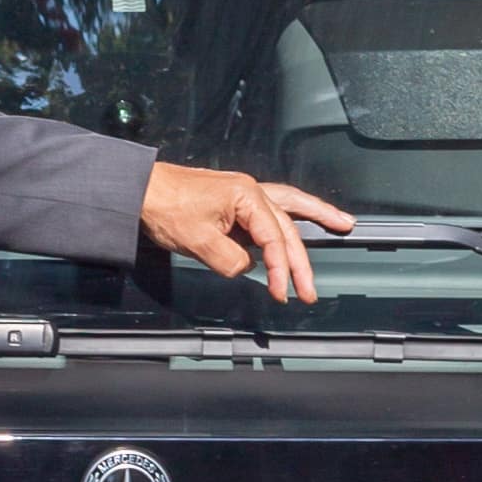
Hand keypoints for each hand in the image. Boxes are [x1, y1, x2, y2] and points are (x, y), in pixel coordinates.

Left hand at [139, 160, 355, 303]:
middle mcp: (250, 190)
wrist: (139, 189)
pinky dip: (291, 216)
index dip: (280, 269)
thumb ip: (230, 260)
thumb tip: (246, 268)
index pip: (274, 239)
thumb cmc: (164, 206)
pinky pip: (272, 208)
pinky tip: (302, 220)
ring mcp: (243, 193)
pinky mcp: (234, 200)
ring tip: (342, 223)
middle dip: (302, 261)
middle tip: (310, 290)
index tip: (281, 292)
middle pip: (288, 227)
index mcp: (246, 195)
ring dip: (316, 216)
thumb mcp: (198, 241)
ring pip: (290, 207)